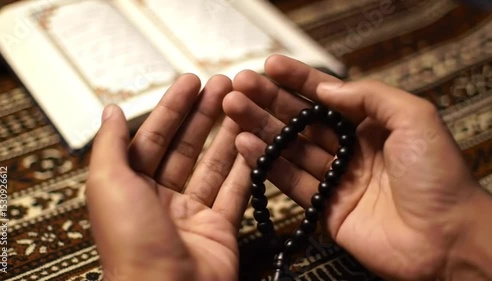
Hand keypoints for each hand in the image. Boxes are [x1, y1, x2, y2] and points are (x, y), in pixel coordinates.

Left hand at [86, 74, 250, 280]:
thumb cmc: (130, 244)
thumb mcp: (108, 185)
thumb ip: (110, 145)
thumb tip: (109, 111)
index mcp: (130, 188)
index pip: (153, 138)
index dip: (172, 108)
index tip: (191, 82)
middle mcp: (161, 199)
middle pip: (186, 147)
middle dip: (204, 114)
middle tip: (224, 86)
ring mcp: (192, 214)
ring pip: (213, 165)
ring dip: (227, 134)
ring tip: (242, 105)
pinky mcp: (219, 228)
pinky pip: (235, 191)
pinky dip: (245, 167)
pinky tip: (253, 141)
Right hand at [223, 55, 490, 280]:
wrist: (446, 239)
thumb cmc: (438, 176)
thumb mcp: (414, 118)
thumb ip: (370, 96)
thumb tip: (327, 87)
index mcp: (371, 125)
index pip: (326, 96)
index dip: (298, 80)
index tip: (270, 66)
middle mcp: (350, 149)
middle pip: (302, 121)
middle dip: (270, 101)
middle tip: (240, 87)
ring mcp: (335, 179)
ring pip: (290, 149)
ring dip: (261, 128)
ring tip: (233, 110)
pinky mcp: (324, 208)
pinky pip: (291, 182)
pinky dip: (267, 164)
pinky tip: (246, 144)